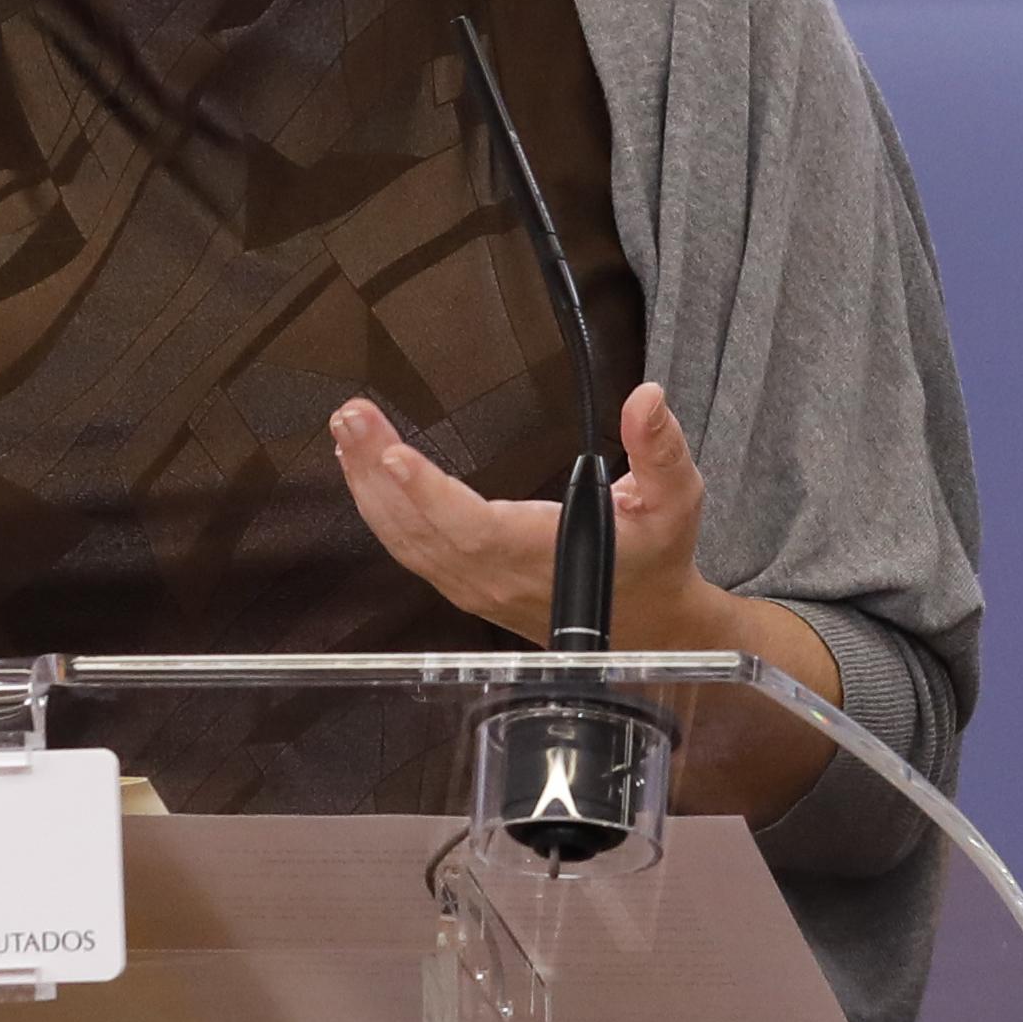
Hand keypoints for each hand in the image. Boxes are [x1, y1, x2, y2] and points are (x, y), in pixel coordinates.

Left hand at [330, 382, 842, 815]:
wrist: (646, 624)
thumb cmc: (656, 556)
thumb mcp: (675, 499)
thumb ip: (660, 448)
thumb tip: (645, 398)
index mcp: (539, 554)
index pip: (471, 528)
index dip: (427, 494)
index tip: (392, 454)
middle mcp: (495, 576)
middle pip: (420, 528)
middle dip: (376, 471)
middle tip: (351, 416)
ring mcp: (473, 585)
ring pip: (405, 541)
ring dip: (368, 485)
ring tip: (347, 428)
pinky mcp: (463, 583)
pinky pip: (408, 547)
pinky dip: (379, 507)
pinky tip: (363, 468)